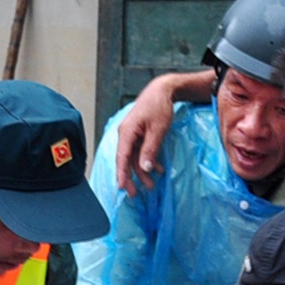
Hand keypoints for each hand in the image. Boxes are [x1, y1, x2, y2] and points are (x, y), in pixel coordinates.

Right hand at [114, 77, 179, 194]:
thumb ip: (150, 150)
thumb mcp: (158, 130)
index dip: (121, 174)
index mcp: (127, 132)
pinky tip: (158, 169)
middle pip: (126, 160)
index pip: (122, 157)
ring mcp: (132, 135)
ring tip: (152, 185)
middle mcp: (126, 135)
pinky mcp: (139, 135)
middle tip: (135, 194)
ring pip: (134, 158)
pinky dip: (148, 161)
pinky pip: (141, 152)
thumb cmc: (159, 106)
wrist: (163, 90)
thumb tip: (144, 168)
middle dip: (131, 178)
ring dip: (143, 171)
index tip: (122, 188)